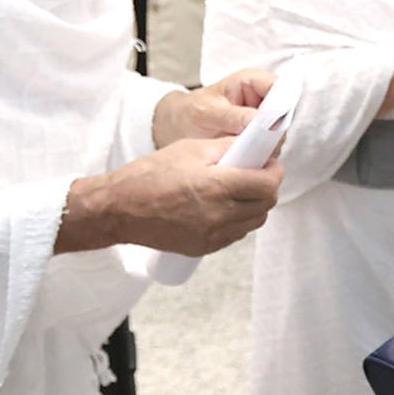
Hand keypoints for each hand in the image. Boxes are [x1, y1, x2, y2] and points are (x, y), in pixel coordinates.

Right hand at [58, 137, 281, 256]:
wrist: (119, 209)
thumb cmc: (149, 175)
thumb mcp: (191, 149)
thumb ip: (227, 148)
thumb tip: (254, 146)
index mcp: (218, 187)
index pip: (269, 184)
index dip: (274, 171)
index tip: (269, 163)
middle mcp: (219, 215)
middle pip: (267, 205)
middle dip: (266, 187)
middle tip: (255, 174)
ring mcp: (213, 235)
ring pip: (254, 222)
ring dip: (255, 205)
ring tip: (238, 190)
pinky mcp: (204, 247)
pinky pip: (236, 234)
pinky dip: (238, 221)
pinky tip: (223, 207)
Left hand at [151, 68, 275, 146]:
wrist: (177, 126)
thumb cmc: (189, 113)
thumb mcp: (207, 113)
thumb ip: (234, 117)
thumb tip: (262, 121)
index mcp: (251, 81)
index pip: (281, 88)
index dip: (281, 107)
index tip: (272, 127)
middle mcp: (262, 96)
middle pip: (285, 112)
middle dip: (275, 131)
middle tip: (258, 147)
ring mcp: (264, 116)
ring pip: (281, 131)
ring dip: (269, 145)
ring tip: (248, 155)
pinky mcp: (260, 134)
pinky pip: (271, 143)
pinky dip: (263, 153)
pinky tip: (248, 159)